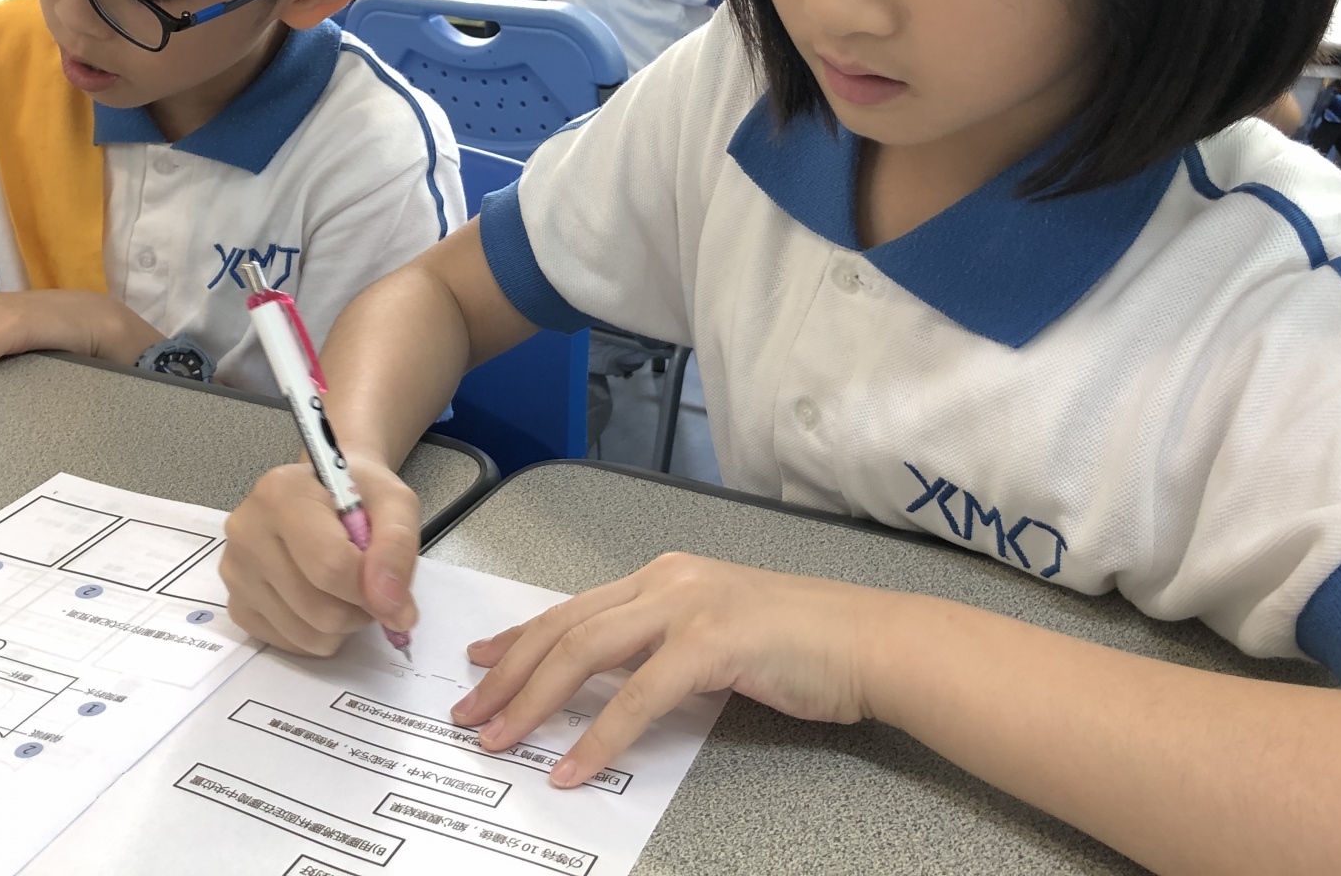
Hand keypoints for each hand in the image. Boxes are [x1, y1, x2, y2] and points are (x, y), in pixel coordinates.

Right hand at [221, 452, 421, 655]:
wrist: (325, 493)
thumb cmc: (358, 495)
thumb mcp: (394, 502)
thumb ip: (398, 546)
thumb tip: (393, 608)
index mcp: (280, 494)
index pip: (331, 565)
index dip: (373, 590)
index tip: (396, 594)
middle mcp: (247, 532)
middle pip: (319, 608)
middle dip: (360, 610)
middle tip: (371, 586)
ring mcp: (236, 572)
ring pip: (307, 635)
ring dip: (343, 626)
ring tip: (346, 589)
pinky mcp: (237, 605)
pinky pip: (291, 645)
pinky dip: (319, 635)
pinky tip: (322, 599)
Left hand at [450, 553, 879, 788]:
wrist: (870, 641)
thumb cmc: (802, 643)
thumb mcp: (714, 632)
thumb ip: (661, 648)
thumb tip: (607, 687)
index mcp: (663, 575)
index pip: (572, 607)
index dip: (520, 638)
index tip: (480, 663)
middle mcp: (666, 580)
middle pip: (564, 627)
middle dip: (507, 673)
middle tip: (470, 713)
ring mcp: (687, 606)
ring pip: (585, 653)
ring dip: (533, 702)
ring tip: (500, 740)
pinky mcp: (712, 643)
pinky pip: (637, 697)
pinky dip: (597, 736)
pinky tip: (571, 765)